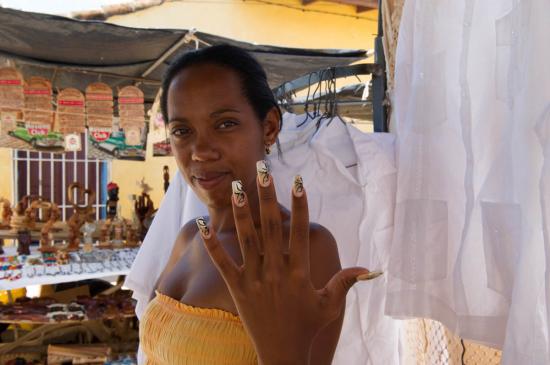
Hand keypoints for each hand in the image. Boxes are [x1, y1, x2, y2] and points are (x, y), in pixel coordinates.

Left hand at [196, 164, 374, 364]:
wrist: (282, 354)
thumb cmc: (308, 328)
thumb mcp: (330, 305)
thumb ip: (346, 282)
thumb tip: (371, 269)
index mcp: (298, 272)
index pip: (299, 232)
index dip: (300, 205)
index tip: (299, 182)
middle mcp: (275, 271)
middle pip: (271, 227)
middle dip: (268, 196)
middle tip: (263, 170)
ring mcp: (254, 279)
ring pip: (246, 239)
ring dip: (241, 212)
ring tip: (237, 187)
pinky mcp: (237, 288)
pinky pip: (222, 263)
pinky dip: (212, 244)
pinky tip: (202, 223)